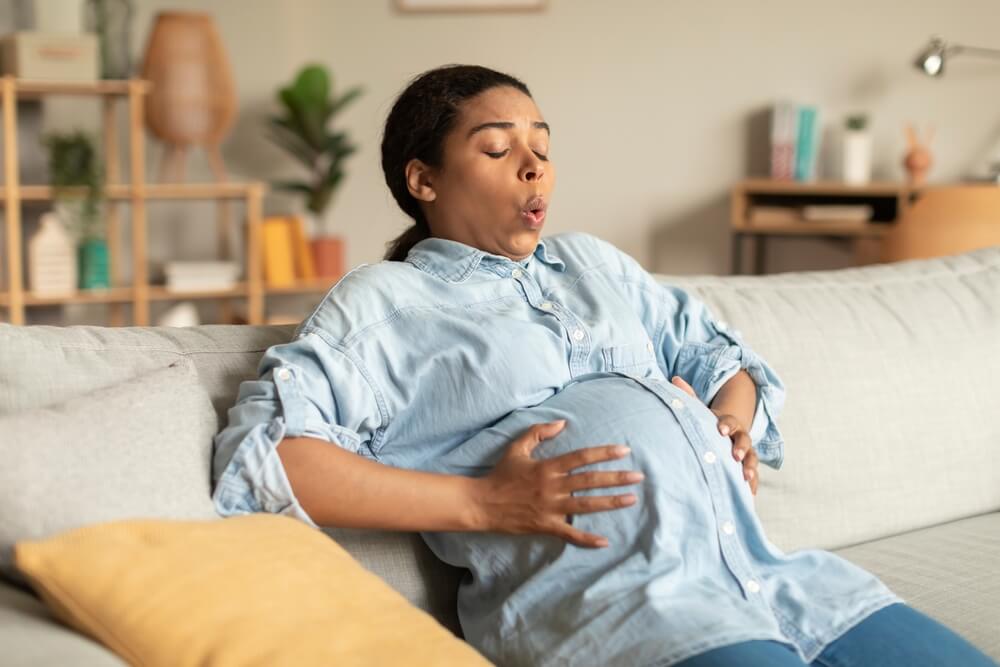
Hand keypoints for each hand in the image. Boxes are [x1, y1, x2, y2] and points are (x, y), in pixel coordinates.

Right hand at [472, 420, 643, 548]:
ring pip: (586, 505)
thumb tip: (561, 423)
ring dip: (610, 502)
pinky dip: (587, 539)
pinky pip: (570, 534)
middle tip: (638, 477)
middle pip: (590, 480)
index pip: (582, 457)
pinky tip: (605, 542)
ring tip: (631, 499)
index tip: (624, 450)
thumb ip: (538, 433)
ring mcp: (550, 507)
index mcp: (548, 466)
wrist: (482, 503)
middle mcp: (552, 486)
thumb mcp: (517, 448)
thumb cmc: (500, 475)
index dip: (604, 453)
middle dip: (616, 478)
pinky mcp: (545, 525)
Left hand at [670, 376, 758, 494]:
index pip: (730, 421)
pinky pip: (753, 477)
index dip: (726, 424)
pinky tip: (749, 496)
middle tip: (735, 455)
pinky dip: (752, 486)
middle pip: (745, 441)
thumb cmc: (709, 422)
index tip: (721, 429)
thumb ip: (689, 396)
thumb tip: (674, 378)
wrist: (726, 433)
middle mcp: (741, 437)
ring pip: (752, 460)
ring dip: (750, 468)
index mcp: (728, 423)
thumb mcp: (700, 409)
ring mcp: (746, 453)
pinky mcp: (747, 468)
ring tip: (746, 477)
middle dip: (741, 448)